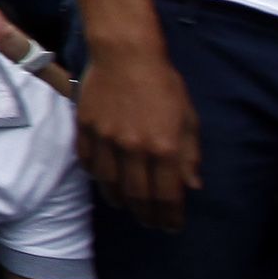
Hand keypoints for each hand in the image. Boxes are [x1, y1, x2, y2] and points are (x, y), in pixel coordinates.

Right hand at [77, 43, 201, 230]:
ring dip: (120, 200)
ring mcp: (106, 139)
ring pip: (109, 184)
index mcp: (164, 147)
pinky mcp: (85, 128)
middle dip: (146, 215)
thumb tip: (192, 186)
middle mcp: (134, 148)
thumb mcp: (188, 118)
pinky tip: (105, 179)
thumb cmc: (163, 83)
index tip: (171, 226)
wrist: (125, 53)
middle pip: (137, 196)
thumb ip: (190, 154)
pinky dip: (97, 176)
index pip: (167, 196)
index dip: (170, 217)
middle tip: (150, 222)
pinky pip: (88, 162)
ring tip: (127, 205)